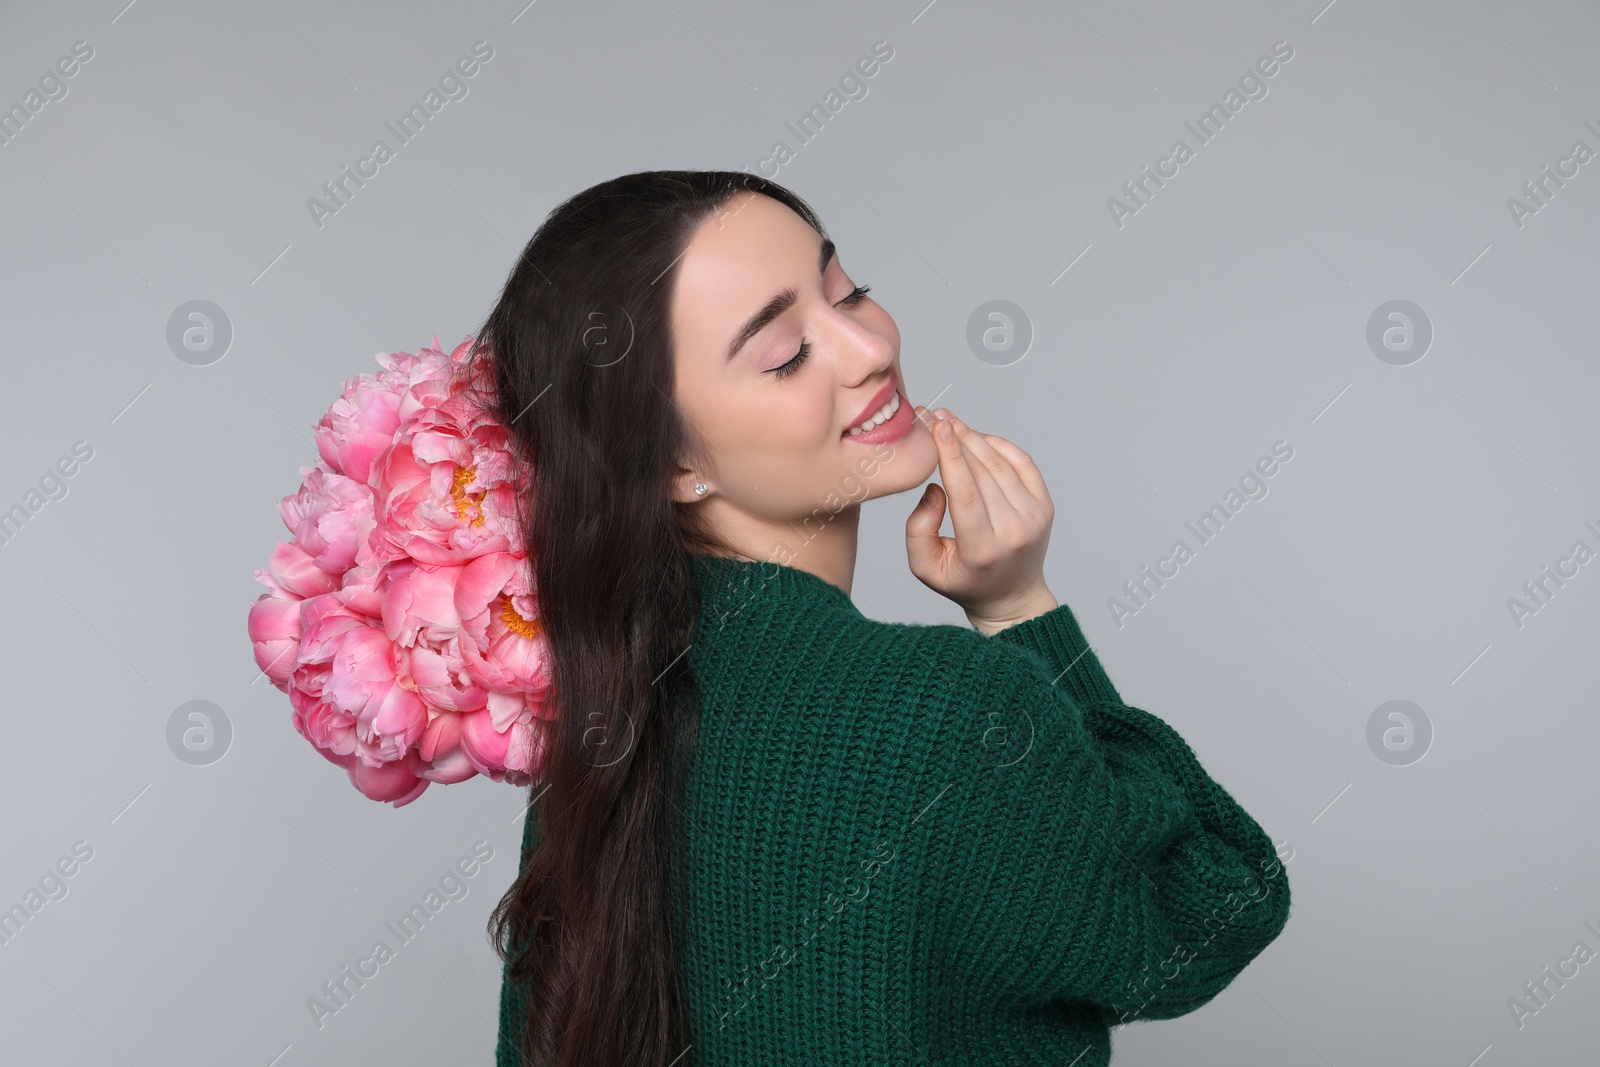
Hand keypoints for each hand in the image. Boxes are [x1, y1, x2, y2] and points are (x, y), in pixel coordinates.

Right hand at [905, 406, 1057, 628]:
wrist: (1012, 596)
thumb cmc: (965, 582)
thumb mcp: (926, 567)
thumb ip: (919, 528)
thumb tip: (935, 488)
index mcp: (983, 549)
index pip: (966, 492)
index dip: (951, 455)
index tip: (937, 426)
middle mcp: (1014, 532)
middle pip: (983, 472)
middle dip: (957, 438)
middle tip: (934, 416)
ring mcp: (1034, 517)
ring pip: (1002, 464)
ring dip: (975, 437)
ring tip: (951, 423)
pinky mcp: (1045, 507)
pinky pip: (1023, 463)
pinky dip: (1000, 445)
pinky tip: (978, 437)